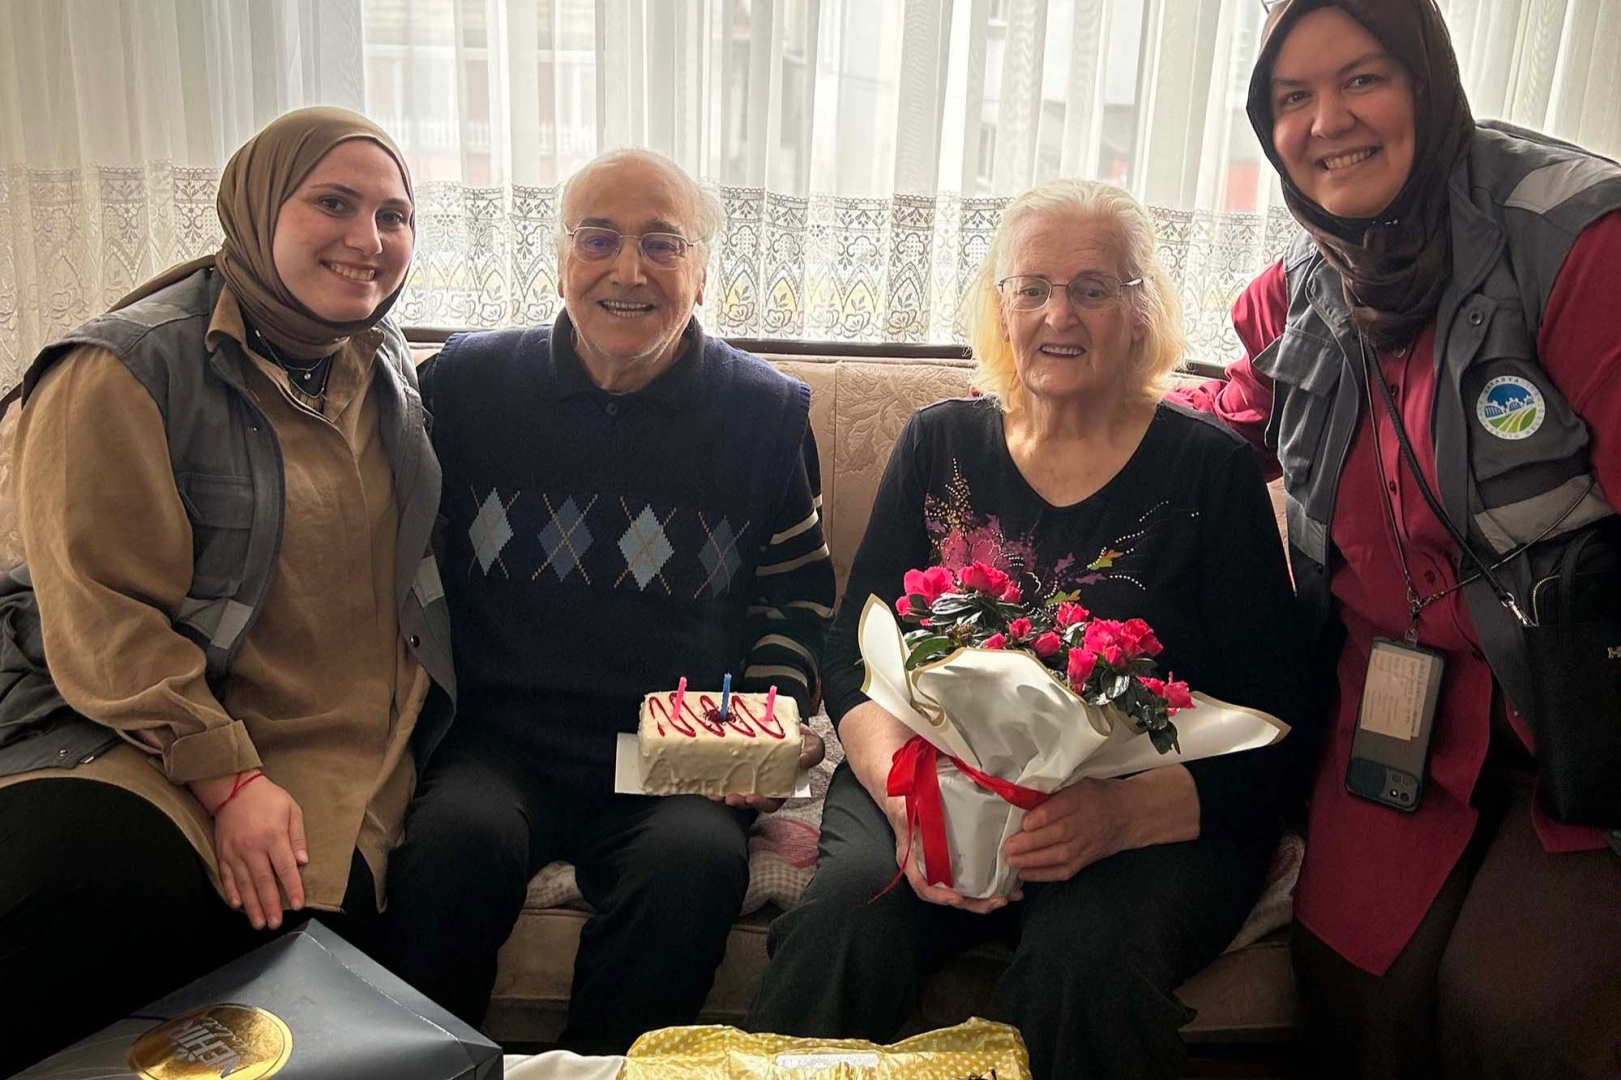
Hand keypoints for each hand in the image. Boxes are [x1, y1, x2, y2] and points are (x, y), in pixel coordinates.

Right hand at [206, 776, 308, 929]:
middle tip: (275, 924)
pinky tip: (237, 906)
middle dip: (271, 905)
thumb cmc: (267, 798)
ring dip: (252, 906)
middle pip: (264, 882)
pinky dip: (232, 892)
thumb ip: (297, 836)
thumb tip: (302, 862)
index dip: (293, 887)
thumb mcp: (291, 810)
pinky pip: (227, 877)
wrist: (233, 788)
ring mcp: (235, 852)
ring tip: (258, 923)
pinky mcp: (222, 853)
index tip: (299, 904)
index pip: (285, 868)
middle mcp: (253, 847)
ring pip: (245, 884)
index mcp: (273, 837)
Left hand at [721, 730, 825, 812]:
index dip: (762, 803)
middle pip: (750, 799)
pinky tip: (708, 779)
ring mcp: (747, 774)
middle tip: (730, 797)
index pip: (773, 801)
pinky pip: (722, 776)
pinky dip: (713, 779)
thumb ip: (813, 750)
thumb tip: (802, 760)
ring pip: (734, 789)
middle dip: (739, 801)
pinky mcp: (733, 764)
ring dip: (724, 793)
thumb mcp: (811, 741)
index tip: (752, 798)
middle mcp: (763, 783)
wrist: (782, 720)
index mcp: (781, 783)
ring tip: (716, 791)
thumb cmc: (797, 735)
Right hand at [885, 797, 1018, 914]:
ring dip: (987, 899)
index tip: (956, 898)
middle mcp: (928, 869)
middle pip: (950, 896)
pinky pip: (972, 879)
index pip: (922, 886)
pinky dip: (990, 884)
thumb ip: (910, 814)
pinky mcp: (958, 861)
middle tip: (998, 901)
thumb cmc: (905, 804)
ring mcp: (944, 868)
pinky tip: (1008, 883)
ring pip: (964, 892)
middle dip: (975, 904)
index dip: (938, 895)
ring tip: (1010, 896)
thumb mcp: (905, 808)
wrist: (907, 799)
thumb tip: (918, 808)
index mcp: (912, 859)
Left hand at [1002, 778, 1126, 883]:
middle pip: (1056, 835)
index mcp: (1079, 799)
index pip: (1059, 810)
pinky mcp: (1084, 860)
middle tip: (1008, 847)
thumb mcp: (1077, 784)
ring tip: (1012, 860)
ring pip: (1058, 855)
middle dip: (1030, 843)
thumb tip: (1022, 799)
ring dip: (1032, 860)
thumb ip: (1054, 792)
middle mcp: (1082, 823)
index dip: (1040, 818)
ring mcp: (1084, 845)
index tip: (1024, 822)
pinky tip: (1025, 874)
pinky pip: (1064, 871)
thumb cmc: (1096, 795)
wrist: (1128, 814)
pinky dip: (1044, 875)